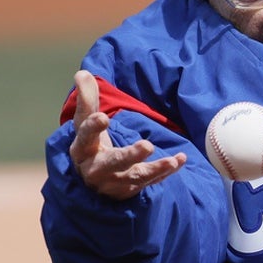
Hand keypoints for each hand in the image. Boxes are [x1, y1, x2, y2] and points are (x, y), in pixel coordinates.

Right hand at [68, 70, 185, 199]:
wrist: (90, 184)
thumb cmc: (89, 146)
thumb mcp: (84, 124)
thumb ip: (86, 99)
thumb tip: (82, 73)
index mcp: (82, 149)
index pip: (85, 137)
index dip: (93, 127)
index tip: (103, 117)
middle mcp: (97, 169)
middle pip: (114, 162)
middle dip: (130, 155)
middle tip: (147, 146)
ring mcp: (116, 182)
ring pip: (136, 176)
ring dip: (155, 169)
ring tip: (172, 160)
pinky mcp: (132, 189)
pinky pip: (151, 181)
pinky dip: (166, 172)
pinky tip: (179, 159)